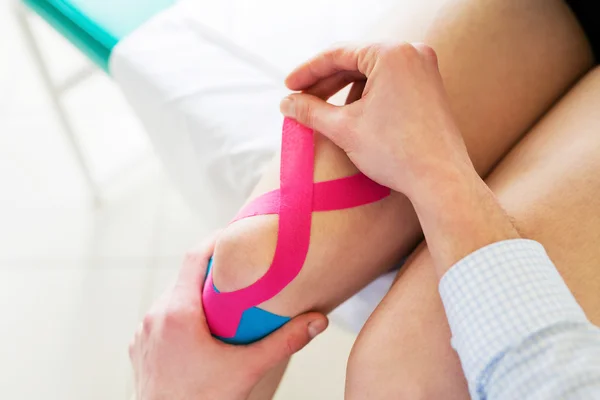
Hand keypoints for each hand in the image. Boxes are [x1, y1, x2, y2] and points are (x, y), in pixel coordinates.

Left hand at [129, 234, 327, 399]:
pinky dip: (180, 316)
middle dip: (210, 272)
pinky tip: (199, 330)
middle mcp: (155, 317)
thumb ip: (285, 342)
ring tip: (221, 303)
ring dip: (194, 296)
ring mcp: (144, 333)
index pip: (194, 257)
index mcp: (177, 312)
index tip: (233, 234)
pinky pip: (161, 319)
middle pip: (184, 278)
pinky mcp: (140, 348)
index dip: (215, 240)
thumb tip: (318, 321)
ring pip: (172, 299)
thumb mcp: (248, 369)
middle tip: (237, 273)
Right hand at [280, 42, 474, 203]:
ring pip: (371, 73)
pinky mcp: (429, 87)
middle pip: (355, 61)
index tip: (288, 88)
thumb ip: (310, 111)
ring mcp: (424, 69)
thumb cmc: (395, 152)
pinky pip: (388, 83)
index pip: (337, 54)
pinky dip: (366, 96)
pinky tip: (351, 117)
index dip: (307, 72)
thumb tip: (286, 104)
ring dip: (344, 91)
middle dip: (325, 83)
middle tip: (300, 101)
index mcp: (391, 54)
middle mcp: (412, 52)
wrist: (440, 180)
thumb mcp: (343, 128)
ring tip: (323, 113)